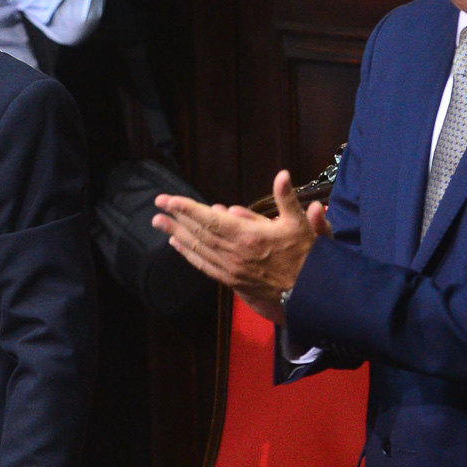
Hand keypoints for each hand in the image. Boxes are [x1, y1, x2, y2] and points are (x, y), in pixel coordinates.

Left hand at [153, 171, 319, 324]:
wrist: (308, 292)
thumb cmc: (305, 256)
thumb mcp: (299, 223)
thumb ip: (287, 198)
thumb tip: (282, 174)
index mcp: (248, 236)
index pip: (210, 219)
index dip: (187, 209)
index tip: (169, 200)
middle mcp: (234, 253)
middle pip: (198, 232)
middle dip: (176, 218)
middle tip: (157, 206)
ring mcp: (230, 268)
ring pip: (198, 249)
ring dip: (176, 234)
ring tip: (159, 223)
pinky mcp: (231, 280)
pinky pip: (204, 265)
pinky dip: (188, 254)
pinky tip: (177, 245)